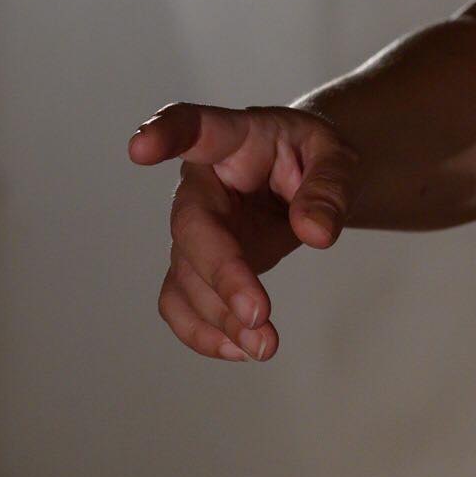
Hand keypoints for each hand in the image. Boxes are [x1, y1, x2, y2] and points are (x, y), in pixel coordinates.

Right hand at [128, 102, 356, 362]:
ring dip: (219, 315)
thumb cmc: (311, 155)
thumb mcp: (336, 156)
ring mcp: (195, 229)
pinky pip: (181, 303)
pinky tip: (241, 349)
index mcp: (229, 140)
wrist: (305, 178)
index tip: (139, 147)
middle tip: (258, 313)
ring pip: (185, 275)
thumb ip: (329, 187)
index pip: (192, 127)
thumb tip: (315, 232)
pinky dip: (205, 333)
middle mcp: (201, 185)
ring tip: (265, 345)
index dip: (163, 134)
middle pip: (190, 224)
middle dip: (221, 272)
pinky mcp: (199, 267)